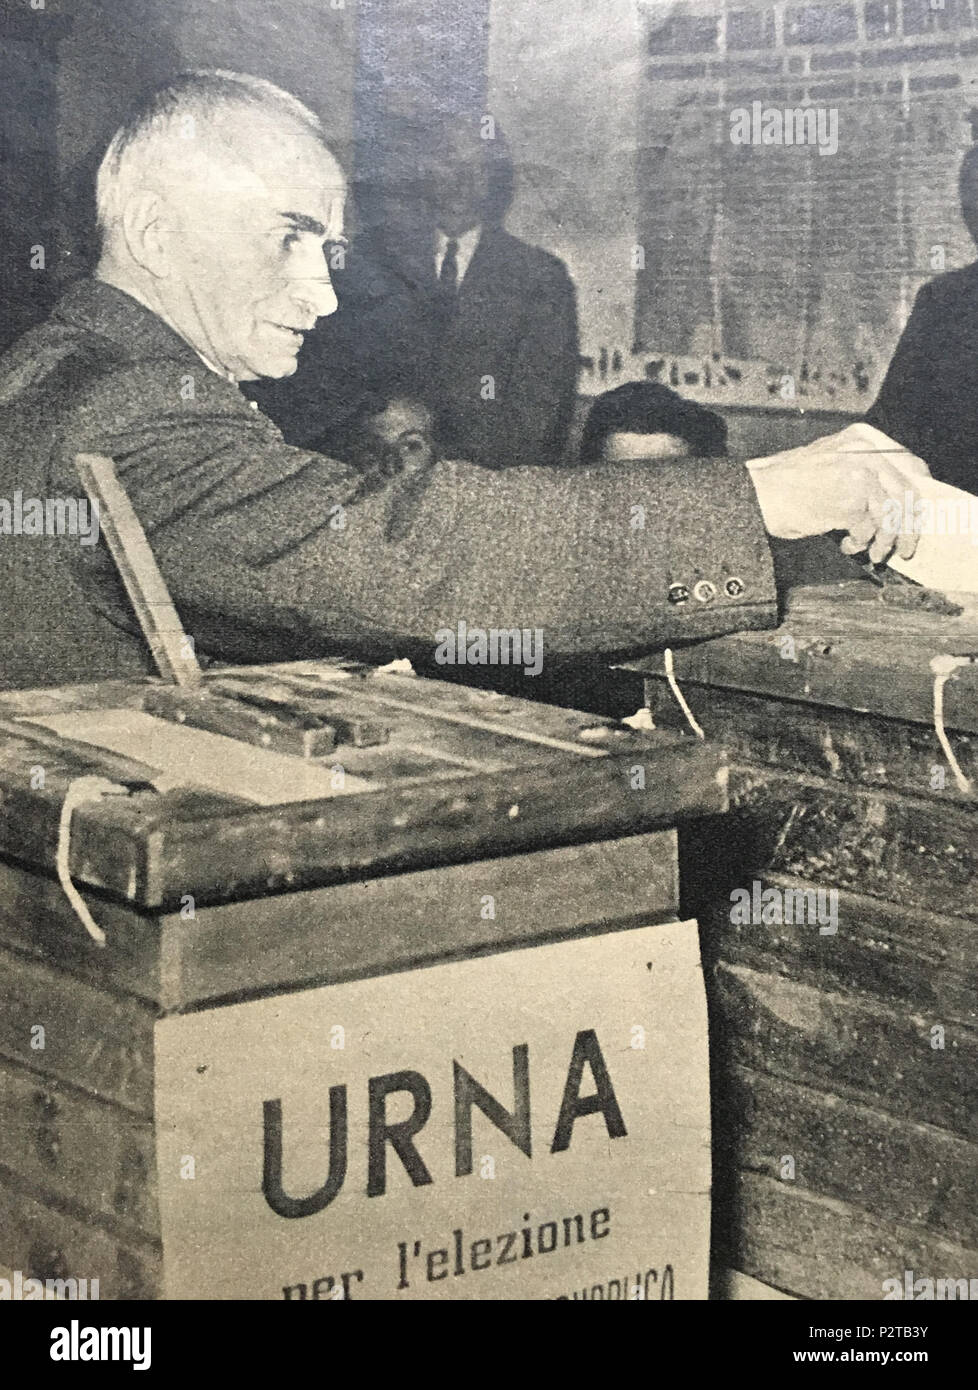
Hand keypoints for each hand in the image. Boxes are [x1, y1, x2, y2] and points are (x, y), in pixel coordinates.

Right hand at [746, 423, 929, 564]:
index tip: (914, 516)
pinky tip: (845, 545)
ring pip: (891, 515)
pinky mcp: (850, 500)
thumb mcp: (830, 462)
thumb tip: (892, 501)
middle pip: (906, 494)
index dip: (915, 496)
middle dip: (907, 527)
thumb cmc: (787, 484)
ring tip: (872, 553)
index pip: (909, 466)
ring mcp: (859, 476)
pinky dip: (860, 543)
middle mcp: (865, 453)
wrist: (759, 493)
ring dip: (883, 541)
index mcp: (862, 439)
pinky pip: (869, 529)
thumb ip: (861, 471)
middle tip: (904, 548)